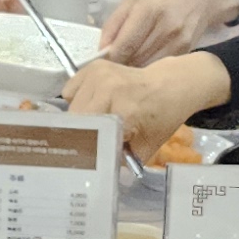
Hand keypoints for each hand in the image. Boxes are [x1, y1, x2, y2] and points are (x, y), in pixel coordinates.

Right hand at [61, 53, 229, 161]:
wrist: (169, 87)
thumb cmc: (160, 118)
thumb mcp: (144, 149)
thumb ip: (119, 162)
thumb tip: (97, 172)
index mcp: (122, 110)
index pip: (87, 135)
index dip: (85, 148)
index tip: (86, 157)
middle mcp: (106, 88)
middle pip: (75, 120)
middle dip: (81, 133)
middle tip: (93, 139)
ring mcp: (98, 75)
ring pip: (70, 106)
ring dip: (79, 116)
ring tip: (98, 119)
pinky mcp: (93, 66)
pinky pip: (70, 91)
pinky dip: (76, 99)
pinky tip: (95, 103)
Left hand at [96, 0, 238, 65]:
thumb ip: (116, 21)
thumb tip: (102, 48)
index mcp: (149, 9)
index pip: (124, 45)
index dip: (109, 58)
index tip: (101, 62)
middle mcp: (165, 27)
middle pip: (134, 59)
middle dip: (119, 64)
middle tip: (112, 63)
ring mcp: (178, 41)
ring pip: (147, 66)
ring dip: (133, 68)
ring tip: (128, 62)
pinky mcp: (186, 51)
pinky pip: (160, 65)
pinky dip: (149, 66)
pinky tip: (145, 59)